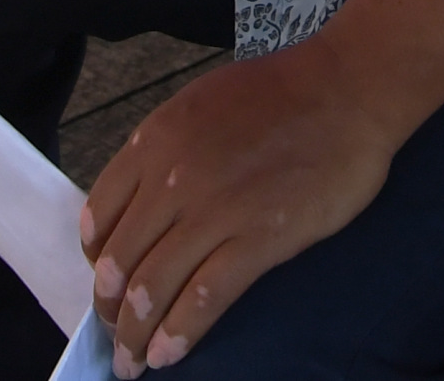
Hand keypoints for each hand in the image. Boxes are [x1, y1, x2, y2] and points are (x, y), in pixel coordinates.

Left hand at [81, 44, 407, 372]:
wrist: (348, 88)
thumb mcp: (200, 104)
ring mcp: (215, 212)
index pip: (99, 218)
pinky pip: (204, 297)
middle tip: (116, 335)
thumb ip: (164, 151)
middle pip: (120, 262)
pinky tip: (170, 354)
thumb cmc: (282, 92)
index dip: (96, 260)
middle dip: (110, 310)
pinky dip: (180, 333)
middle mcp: (173, 179)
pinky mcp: (258, 239)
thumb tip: (140, 203)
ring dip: (136, 334)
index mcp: (155, 142)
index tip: (105, 283)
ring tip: (134, 361)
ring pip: (153, 288)